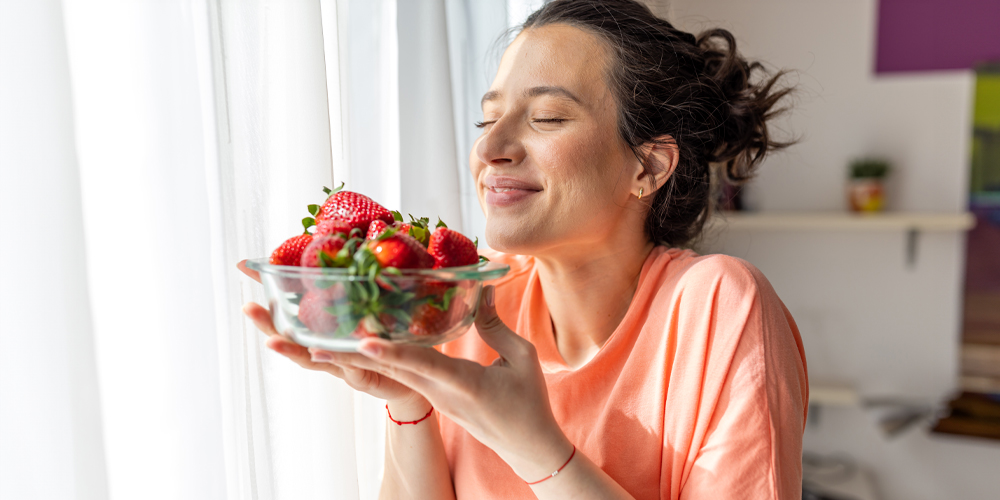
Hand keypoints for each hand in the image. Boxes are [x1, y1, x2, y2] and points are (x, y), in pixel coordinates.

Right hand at [237, 260, 425, 411]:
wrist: (418, 380)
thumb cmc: (393, 342)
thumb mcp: (379, 308)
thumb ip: (366, 284)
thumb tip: (357, 244)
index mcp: (328, 331)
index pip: (293, 308)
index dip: (272, 287)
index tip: (244, 267)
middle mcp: (330, 351)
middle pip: (293, 338)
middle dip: (269, 324)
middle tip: (248, 308)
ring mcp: (347, 368)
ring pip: (316, 360)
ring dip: (294, 350)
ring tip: (273, 341)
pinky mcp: (369, 380)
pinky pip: (356, 371)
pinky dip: (348, 362)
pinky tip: (340, 353)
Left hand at [334, 285, 572, 481]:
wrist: (526, 446)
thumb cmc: (529, 402)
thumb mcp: (522, 358)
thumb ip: (495, 325)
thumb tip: (480, 289)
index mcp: (462, 385)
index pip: (421, 365)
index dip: (391, 352)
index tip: (362, 344)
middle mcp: (438, 392)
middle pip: (387, 370)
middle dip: (347, 358)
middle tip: (307, 345)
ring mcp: (431, 396)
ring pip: (387, 373)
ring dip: (350, 359)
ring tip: (312, 347)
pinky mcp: (431, 396)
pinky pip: (398, 375)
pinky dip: (374, 360)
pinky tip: (351, 349)